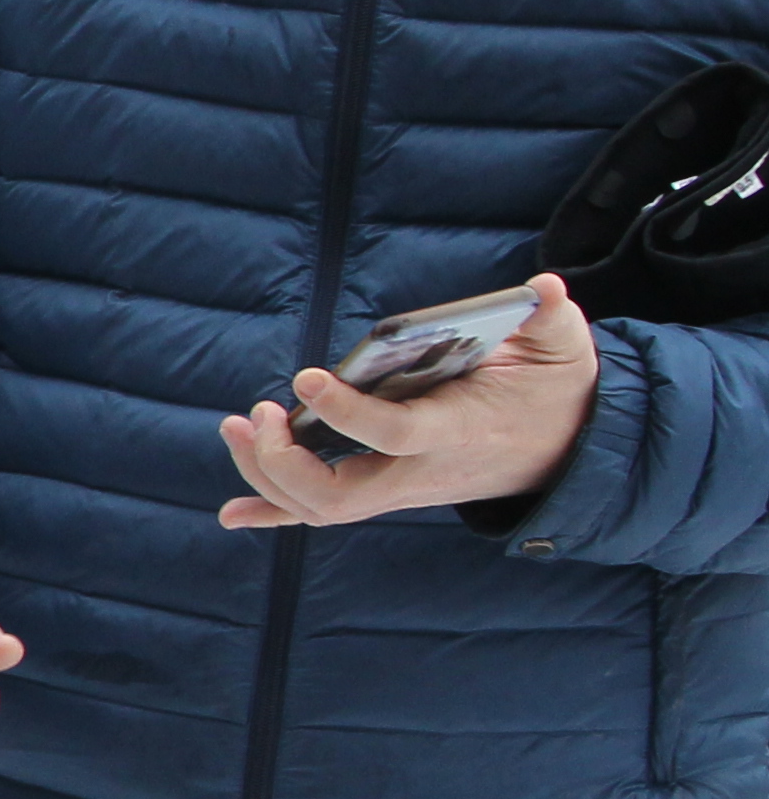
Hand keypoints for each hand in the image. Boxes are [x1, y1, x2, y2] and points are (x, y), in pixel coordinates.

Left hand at [219, 272, 598, 529]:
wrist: (565, 449)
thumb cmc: (554, 390)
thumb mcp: (563, 349)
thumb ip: (551, 318)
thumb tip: (544, 286)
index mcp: (459, 430)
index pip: (394, 435)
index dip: (346, 412)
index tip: (304, 378)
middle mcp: (422, 471)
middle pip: (339, 495)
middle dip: (283, 461)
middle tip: (255, 413)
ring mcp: (402, 489)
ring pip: (322, 506)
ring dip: (266, 474)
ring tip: (235, 426)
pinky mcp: (388, 491)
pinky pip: (322, 512)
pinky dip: (274, 512)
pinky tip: (232, 513)